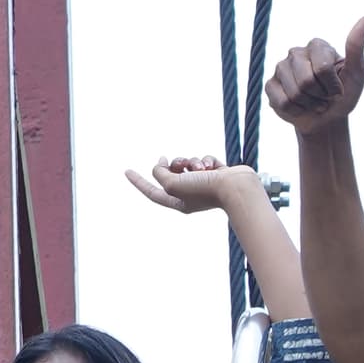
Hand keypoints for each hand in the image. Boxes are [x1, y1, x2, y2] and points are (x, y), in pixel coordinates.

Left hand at [124, 154, 266, 215]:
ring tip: (201, 167)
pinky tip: (215, 166)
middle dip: (174, 164)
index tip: (126, 171)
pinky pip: (205, 160)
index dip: (138, 181)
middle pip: (171, 172)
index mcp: (178, 202)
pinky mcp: (217, 174)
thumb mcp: (173, 184)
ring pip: (188, 163)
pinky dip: (207, 160)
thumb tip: (161, 163)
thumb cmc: (204, 189)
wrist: (236, 188)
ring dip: (192, 161)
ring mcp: (204, 184)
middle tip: (180, 164)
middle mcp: (190, 194)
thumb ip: (160, 173)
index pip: (152, 191)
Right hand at [265, 17, 363, 136]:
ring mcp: (280, 68)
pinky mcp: (270, 85)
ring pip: (294, 94)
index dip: (333, 85)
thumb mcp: (358, 72)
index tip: (338, 89)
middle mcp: (296, 53)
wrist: (328, 118)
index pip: (322, 68)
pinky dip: (296, 111)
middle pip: (306, 81)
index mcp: (317, 45)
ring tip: (314, 102)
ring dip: (310, 105)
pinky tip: (301, 107)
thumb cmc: (344, 94)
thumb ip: (357, 46)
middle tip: (325, 96)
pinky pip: (283, 102)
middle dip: (320, 96)